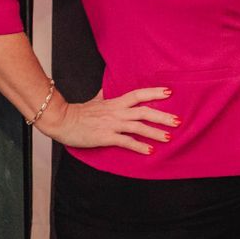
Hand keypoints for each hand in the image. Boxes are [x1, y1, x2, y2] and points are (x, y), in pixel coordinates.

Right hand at [42, 87, 179, 153]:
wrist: (61, 121)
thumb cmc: (78, 112)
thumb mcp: (94, 100)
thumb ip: (104, 95)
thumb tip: (107, 88)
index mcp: (115, 102)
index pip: (139, 94)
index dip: (154, 92)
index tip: (170, 92)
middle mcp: (117, 112)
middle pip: (144, 111)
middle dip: (162, 116)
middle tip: (178, 121)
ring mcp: (112, 124)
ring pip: (138, 126)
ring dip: (155, 132)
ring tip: (169, 138)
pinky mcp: (105, 137)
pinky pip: (125, 141)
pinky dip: (139, 146)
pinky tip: (149, 151)